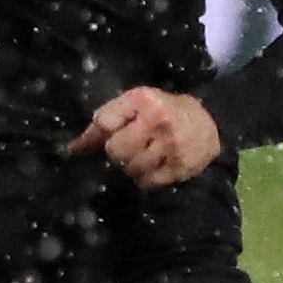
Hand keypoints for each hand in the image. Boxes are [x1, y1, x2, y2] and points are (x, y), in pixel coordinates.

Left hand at [68, 86, 222, 188]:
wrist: (211, 123)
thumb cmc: (163, 111)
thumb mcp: (134, 106)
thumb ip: (102, 124)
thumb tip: (71, 149)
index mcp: (143, 100)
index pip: (103, 122)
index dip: (104, 132)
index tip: (115, 131)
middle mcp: (158, 121)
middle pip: (115, 150)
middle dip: (118, 151)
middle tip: (131, 146)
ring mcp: (172, 146)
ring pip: (130, 169)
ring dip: (131, 167)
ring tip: (145, 155)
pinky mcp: (181, 167)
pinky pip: (147, 183)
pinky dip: (145, 178)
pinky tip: (155, 166)